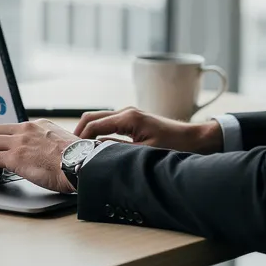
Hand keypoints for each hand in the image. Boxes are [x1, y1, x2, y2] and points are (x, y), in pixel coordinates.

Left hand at [0, 119, 79, 193]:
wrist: (81, 163)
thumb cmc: (78, 158)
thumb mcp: (62, 142)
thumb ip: (50, 144)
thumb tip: (47, 155)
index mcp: (39, 125)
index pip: (13, 127)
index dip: (3, 139)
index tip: (1, 148)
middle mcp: (27, 129)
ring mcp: (20, 142)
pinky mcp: (15, 157)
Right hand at [74, 107, 222, 153]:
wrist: (195, 140)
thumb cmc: (174, 147)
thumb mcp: (143, 152)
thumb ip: (116, 149)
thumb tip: (94, 150)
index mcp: (128, 117)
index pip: (93, 125)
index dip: (79, 139)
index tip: (71, 153)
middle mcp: (126, 112)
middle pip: (91, 118)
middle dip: (78, 133)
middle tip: (70, 151)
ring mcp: (129, 114)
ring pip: (98, 120)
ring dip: (88, 132)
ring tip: (80, 150)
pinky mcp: (132, 121)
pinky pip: (108, 124)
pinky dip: (97, 132)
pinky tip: (96, 147)